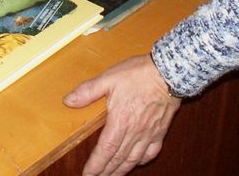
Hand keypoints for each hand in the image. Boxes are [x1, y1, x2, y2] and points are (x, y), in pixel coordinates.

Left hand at [64, 54, 180, 175]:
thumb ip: (88, 91)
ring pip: (133, 159)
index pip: (104, 151)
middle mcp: (134, 132)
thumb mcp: (109, 78)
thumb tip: (68, 100)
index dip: (95, 165)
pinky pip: (151, 152)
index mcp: (120, 121)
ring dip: (121, 170)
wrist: (169, 72)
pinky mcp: (160, 131)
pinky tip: (137, 162)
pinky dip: (142, 160)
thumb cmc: (139, 74)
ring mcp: (148, 133)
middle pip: (117, 159)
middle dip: (106, 172)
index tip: (87, 174)